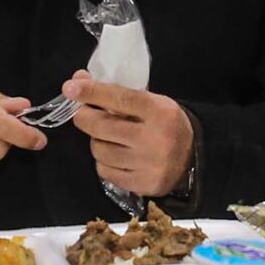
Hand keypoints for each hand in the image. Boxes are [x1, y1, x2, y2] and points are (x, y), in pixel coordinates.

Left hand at [65, 72, 195, 198]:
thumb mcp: (151, 102)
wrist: (193, 157)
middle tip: (80, 113)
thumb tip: (79, 81)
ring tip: (107, 137)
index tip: (70, 88)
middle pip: (102, 127)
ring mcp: (148, 164)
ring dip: (96, 141)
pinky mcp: (142, 184)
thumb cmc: (166, 124)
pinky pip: (105, 171)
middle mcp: (154, 139)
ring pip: (100, 150)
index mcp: (159, 112)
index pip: (119, 99)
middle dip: (83, 117)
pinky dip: (103, 162)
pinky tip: (115, 156)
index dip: (92, 92)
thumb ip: (118, 94)